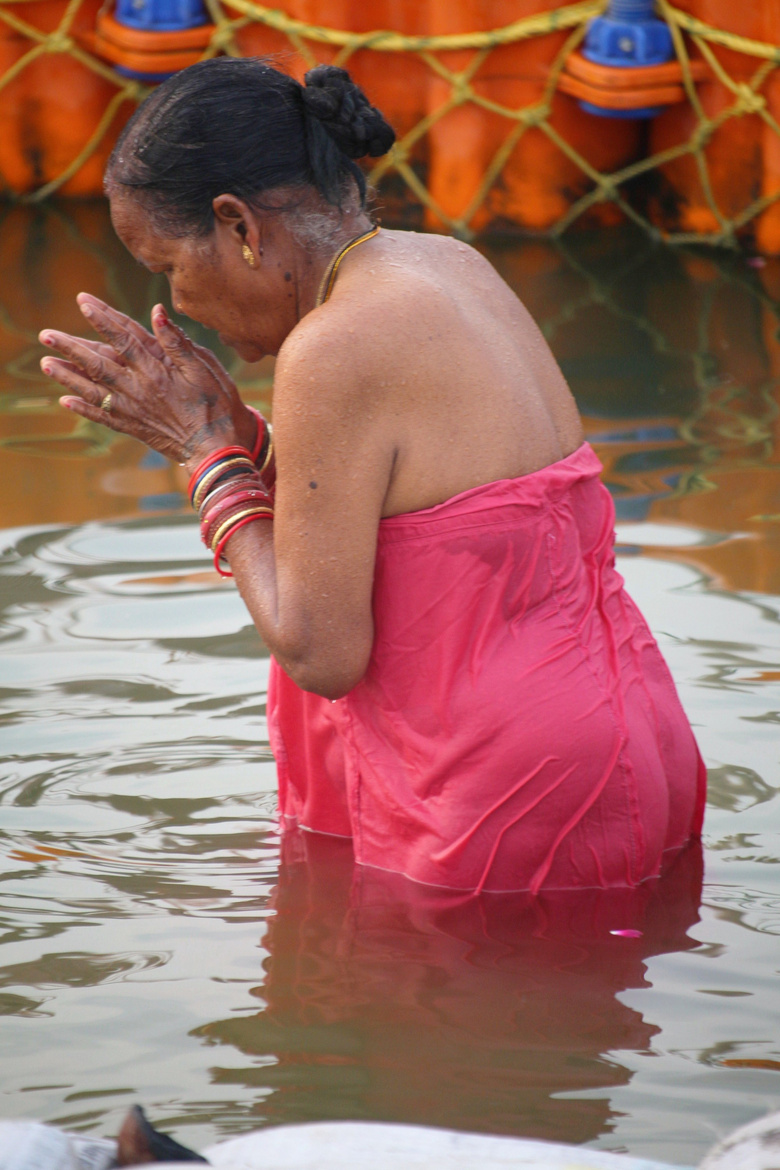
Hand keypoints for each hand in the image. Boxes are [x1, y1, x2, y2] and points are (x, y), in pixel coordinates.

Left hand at [40, 294, 256, 469]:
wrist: (215, 449)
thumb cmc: (216, 405)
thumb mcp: (204, 368)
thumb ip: (177, 342)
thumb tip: (157, 312)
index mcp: (156, 369)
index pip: (123, 337)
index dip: (103, 318)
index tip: (83, 302)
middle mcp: (138, 388)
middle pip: (98, 362)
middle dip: (71, 347)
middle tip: (46, 334)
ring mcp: (133, 409)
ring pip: (93, 389)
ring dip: (68, 375)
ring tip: (46, 363)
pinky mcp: (133, 427)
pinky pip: (103, 417)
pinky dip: (83, 408)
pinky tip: (65, 400)